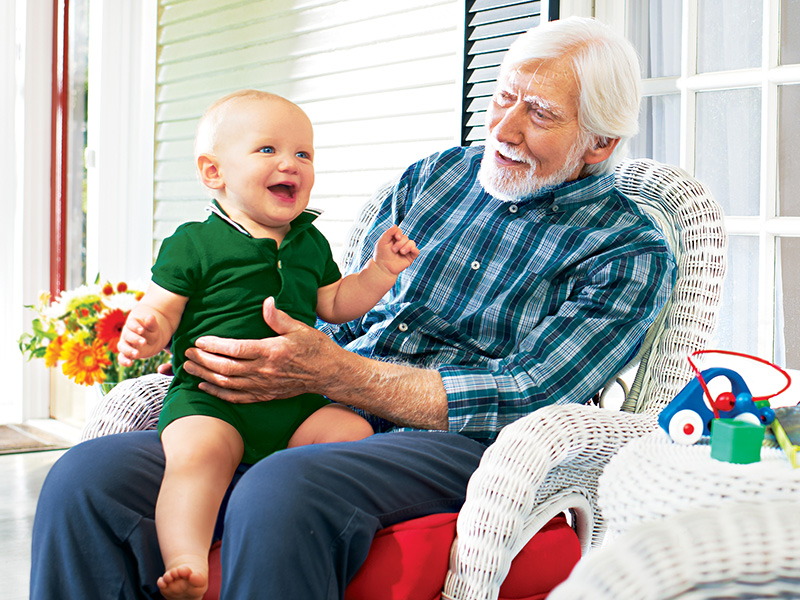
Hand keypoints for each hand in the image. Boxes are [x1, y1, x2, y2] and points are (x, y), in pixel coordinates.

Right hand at [118, 313, 161, 366]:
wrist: (150, 340)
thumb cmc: (151, 332)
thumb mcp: (154, 328)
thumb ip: (152, 323)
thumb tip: (150, 317)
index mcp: (133, 324)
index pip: (131, 323)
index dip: (136, 327)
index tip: (142, 330)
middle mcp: (126, 333)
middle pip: (127, 335)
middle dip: (135, 339)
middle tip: (144, 342)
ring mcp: (125, 344)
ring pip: (122, 346)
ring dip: (129, 350)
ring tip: (137, 354)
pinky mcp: (125, 353)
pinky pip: (121, 357)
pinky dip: (124, 361)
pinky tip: (129, 363)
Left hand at [182, 297, 342, 402]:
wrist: (329, 374)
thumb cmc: (315, 348)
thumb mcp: (299, 328)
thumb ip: (278, 317)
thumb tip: (266, 301)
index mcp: (271, 351)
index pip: (235, 349)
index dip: (214, 345)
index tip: (199, 340)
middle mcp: (264, 371)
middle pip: (225, 368)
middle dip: (203, 360)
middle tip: (187, 353)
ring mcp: (263, 386)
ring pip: (227, 383)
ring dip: (205, 376)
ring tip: (189, 367)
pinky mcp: (265, 395)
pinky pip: (237, 397)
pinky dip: (218, 393)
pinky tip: (205, 386)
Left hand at [373, 225, 418, 275]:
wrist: (383, 268)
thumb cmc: (381, 255)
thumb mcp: (382, 242)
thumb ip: (388, 233)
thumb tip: (396, 225)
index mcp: (394, 239)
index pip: (399, 231)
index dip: (399, 233)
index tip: (396, 237)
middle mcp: (401, 243)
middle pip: (405, 237)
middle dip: (400, 243)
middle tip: (393, 250)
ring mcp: (406, 250)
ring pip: (412, 243)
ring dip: (406, 247)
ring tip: (401, 252)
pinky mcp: (411, 257)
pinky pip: (416, 251)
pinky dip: (414, 250)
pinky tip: (410, 251)